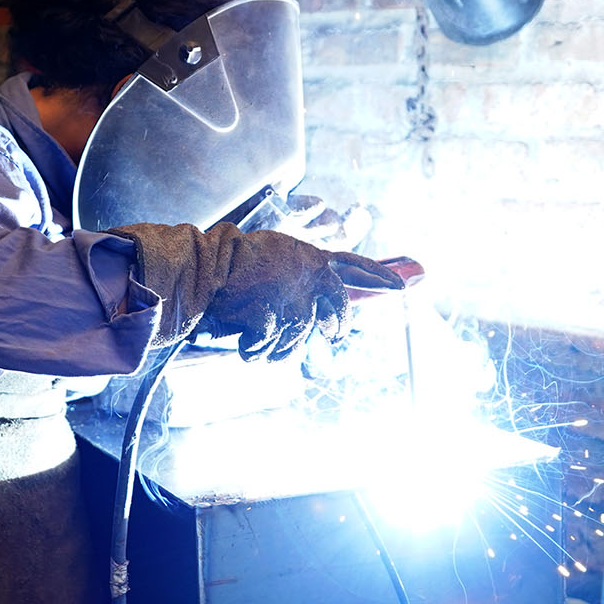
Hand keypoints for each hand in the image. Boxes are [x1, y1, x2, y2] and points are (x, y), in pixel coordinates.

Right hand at [110, 222, 403, 360]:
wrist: (203, 267)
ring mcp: (291, 297)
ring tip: (262, 345)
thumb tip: (317, 297)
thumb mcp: (274, 253)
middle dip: (337, 326)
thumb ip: (299, 269)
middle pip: (336, 310)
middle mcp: (307, 276)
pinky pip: (268, 345)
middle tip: (334, 336)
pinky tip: (244, 345)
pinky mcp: (271, 314)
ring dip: (279, 346)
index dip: (377, 275)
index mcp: (309, 257)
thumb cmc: (232, 260)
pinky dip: (254, 350)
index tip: (401, 286)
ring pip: (298, 336)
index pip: (352, 264)